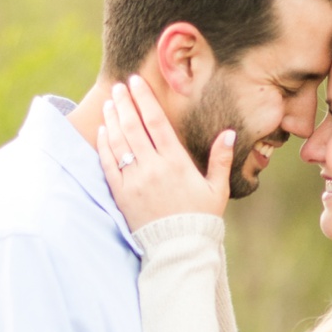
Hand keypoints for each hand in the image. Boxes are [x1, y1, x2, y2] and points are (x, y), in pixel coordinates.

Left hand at [97, 76, 233, 230]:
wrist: (178, 249)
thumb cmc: (200, 219)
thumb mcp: (216, 189)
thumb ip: (220, 160)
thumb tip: (229, 134)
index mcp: (176, 163)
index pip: (156, 122)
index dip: (145, 99)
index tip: (136, 82)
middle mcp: (153, 168)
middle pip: (133, 127)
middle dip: (124, 103)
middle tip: (119, 86)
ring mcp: (135, 181)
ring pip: (118, 142)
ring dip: (112, 119)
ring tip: (110, 102)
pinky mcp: (122, 195)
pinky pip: (109, 164)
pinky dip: (104, 145)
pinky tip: (102, 131)